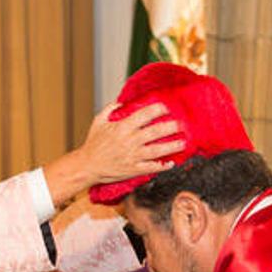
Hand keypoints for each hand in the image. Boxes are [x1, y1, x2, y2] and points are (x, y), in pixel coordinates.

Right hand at [43, 102, 181, 205]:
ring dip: (172, 146)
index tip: (167, 107)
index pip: (145, 115)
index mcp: (122, 127)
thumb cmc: (93, 144)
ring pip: (158, 150)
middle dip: (171, 127)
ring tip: (183, 142)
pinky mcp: (133, 169)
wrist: (88, 166)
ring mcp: (133, 156)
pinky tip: (171, 163)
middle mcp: (130, 141)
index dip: (158, 109)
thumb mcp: (98, 122)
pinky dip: (162, 166)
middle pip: (156, 132)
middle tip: (181, 124)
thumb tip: (122, 102)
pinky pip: (152, 167)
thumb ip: (110, 109)